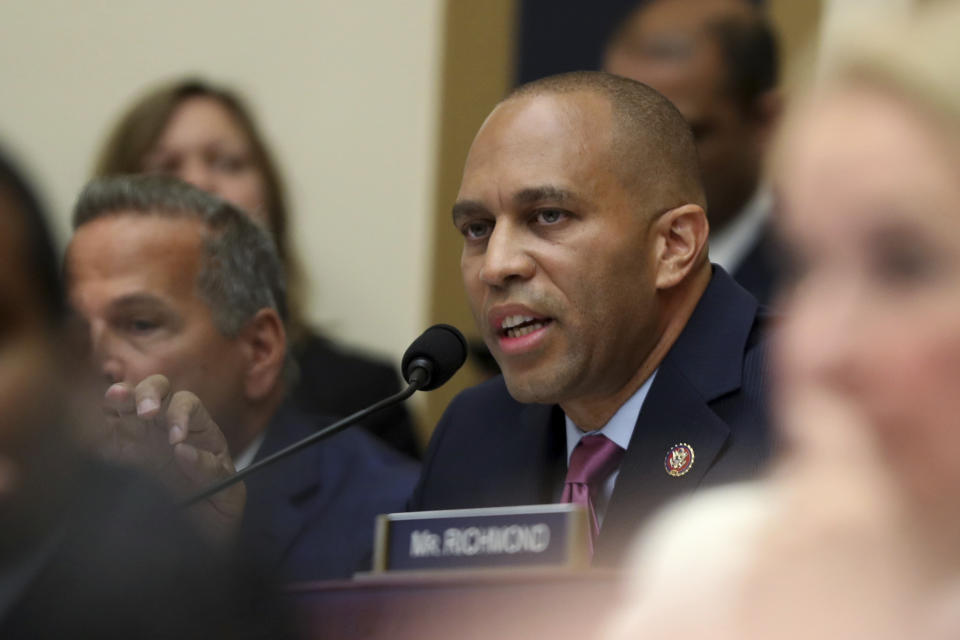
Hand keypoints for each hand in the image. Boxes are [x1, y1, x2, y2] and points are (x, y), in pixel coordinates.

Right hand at [98, 374, 245, 540]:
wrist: (199, 531)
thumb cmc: (217, 503)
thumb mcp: (226, 490)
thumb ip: (210, 470)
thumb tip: (183, 450)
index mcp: (198, 427)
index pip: (187, 405)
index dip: (180, 415)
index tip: (176, 440)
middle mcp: (166, 422)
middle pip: (156, 389)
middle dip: (149, 393)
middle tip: (147, 412)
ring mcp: (139, 434)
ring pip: (125, 401)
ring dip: (120, 396)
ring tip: (117, 398)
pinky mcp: (116, 452)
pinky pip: (104, 433)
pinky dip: (98, 428)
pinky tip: (97, 435)